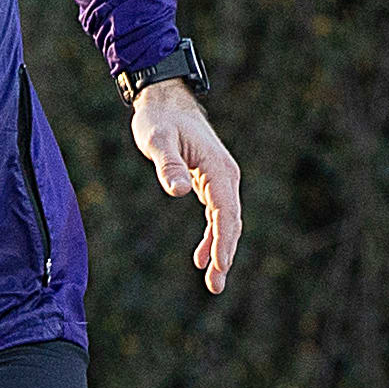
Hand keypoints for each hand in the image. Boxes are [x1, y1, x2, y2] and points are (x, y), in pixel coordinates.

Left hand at [131, 82, 242, 290]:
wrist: (164, 101)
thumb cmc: (159, 119)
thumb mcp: (158, 140)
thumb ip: (168, 165)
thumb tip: (179, 191)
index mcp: (218, 168)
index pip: (225, 211)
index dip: (223, 240)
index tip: (219, 265)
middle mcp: (225, 176)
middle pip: (230, 222)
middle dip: (225, 255)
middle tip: (216, 286)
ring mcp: (219, 180)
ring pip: (225, 222)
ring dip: (220, 251)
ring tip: (214, 283)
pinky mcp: (209, 183)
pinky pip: (216, 215)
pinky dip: (212, 237)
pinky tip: (202, 259)